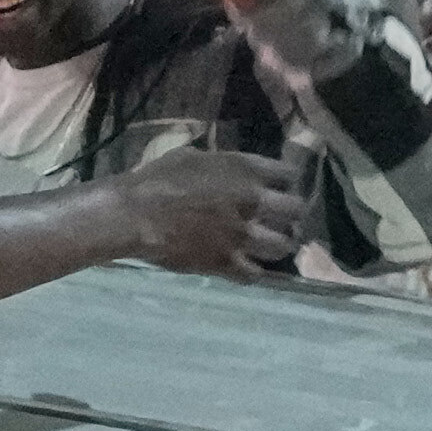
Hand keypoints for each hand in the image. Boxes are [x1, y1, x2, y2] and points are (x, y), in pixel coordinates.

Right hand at [99, 137, 294, 278]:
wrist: (135, 214)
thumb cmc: (157, 178)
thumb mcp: (193, 156)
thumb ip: (220, 164)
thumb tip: (226, 168)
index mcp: (245, 170)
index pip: (288, 173)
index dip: (288, 180)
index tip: (283, 185)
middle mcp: (253, 201)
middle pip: (296, 209)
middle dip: (293, 214)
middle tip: (285, 218)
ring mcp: (243, 236)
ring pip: (284, 245)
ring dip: (281, 244)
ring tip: (274, 245)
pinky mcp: (227, 263)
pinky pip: (256, 274)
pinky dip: (255, 272)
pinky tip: (250, 268)